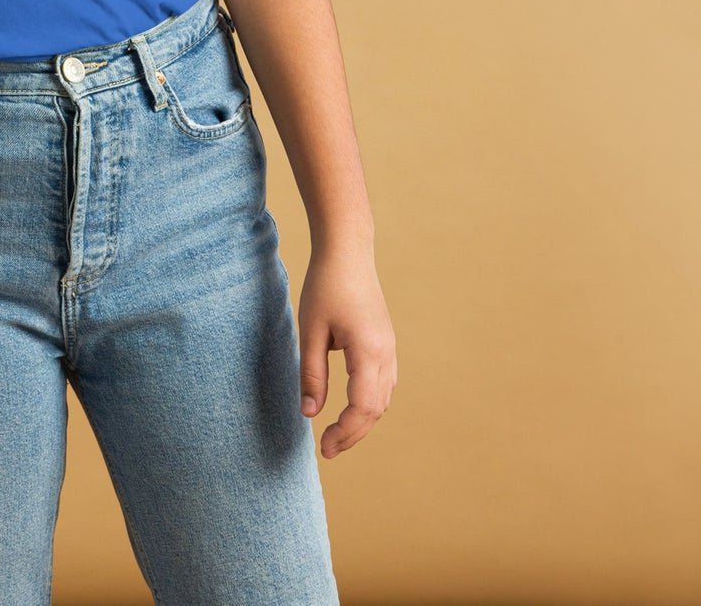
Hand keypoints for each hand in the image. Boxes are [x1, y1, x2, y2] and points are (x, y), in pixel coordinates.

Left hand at [297, 241, 396, 458]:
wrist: (347, 251)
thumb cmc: (325, 285)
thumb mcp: (311, 330)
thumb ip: (312, 373)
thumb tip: (309, 414)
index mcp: (368, 352)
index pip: (362, 408)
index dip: (344, 433)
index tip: (324, 448)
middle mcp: (386, 354)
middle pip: (376, 409)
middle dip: (353, 433)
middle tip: (327, 448)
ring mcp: (390, 348)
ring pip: (383, 399)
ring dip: (363, 420)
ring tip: (337, 433)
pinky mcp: (386, 342)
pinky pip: (384, 384)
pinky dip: (370, 403)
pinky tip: (351, 408)